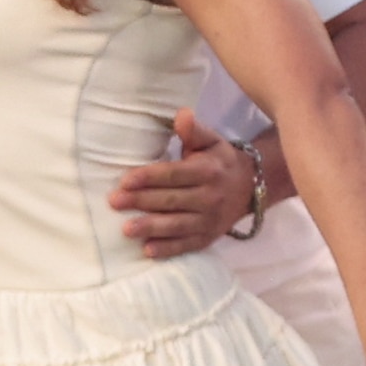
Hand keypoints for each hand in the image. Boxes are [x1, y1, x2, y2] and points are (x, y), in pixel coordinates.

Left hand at [108, 111, 259, 258]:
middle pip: (171, 200)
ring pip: (177, 225)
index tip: (125, 180)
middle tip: (114, 202)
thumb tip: (182, 114)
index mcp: (208, 171)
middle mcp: (211, 197)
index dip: (149, 177)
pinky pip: (187, 245)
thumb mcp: (211, 140)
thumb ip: (194, 130)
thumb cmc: (219, 160)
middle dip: (142, 202)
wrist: (251, 187)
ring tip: (126, 229)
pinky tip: (148, 250)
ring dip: (151, 228)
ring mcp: (210, 220)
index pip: (174, 174)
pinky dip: (168, 249)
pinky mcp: (209, 237)